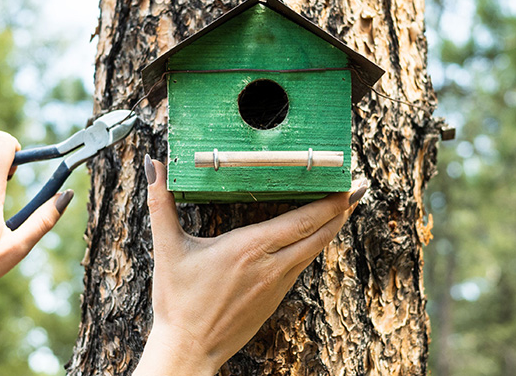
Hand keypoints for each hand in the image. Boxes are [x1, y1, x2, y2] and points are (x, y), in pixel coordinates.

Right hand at [134, 156, 366, 375]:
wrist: (189, 348)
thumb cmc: (178, 301)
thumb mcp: (168, 248)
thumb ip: (160, 203)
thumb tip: (154, 166)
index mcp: (250, 247)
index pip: (303, 219)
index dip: (331, 201)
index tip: (350, 183)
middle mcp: (271, 264)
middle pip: (319, 232)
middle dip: (344, 208)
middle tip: (362, 186)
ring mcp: (277, 284)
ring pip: (315, 249)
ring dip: (333, 226)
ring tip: (347, 206)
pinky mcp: (276, 298)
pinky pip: (302, 264)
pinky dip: (315, 245)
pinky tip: (316, 238)